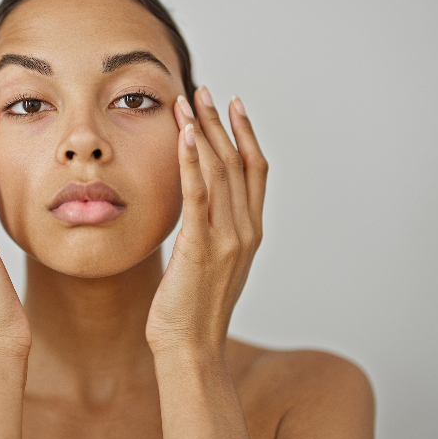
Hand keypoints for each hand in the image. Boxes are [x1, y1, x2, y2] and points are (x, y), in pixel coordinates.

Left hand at [146, 88, 267, 352]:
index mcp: (250, 232)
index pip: (255, 171)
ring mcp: (227, 238)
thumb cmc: (192, 309)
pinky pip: (198, 195)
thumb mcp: (210, 263)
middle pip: (237, 162)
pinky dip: (191, 161)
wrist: (191, 347)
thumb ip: (212, 232)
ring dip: (202, 131)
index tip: (234, 104)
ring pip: (219, 171)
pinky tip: (182, 136)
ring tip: (187, 102)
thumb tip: (199, 207)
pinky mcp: (202, 246)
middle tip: (203, 91)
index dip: (246, 134)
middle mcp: (245, 230)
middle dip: (219, 122)